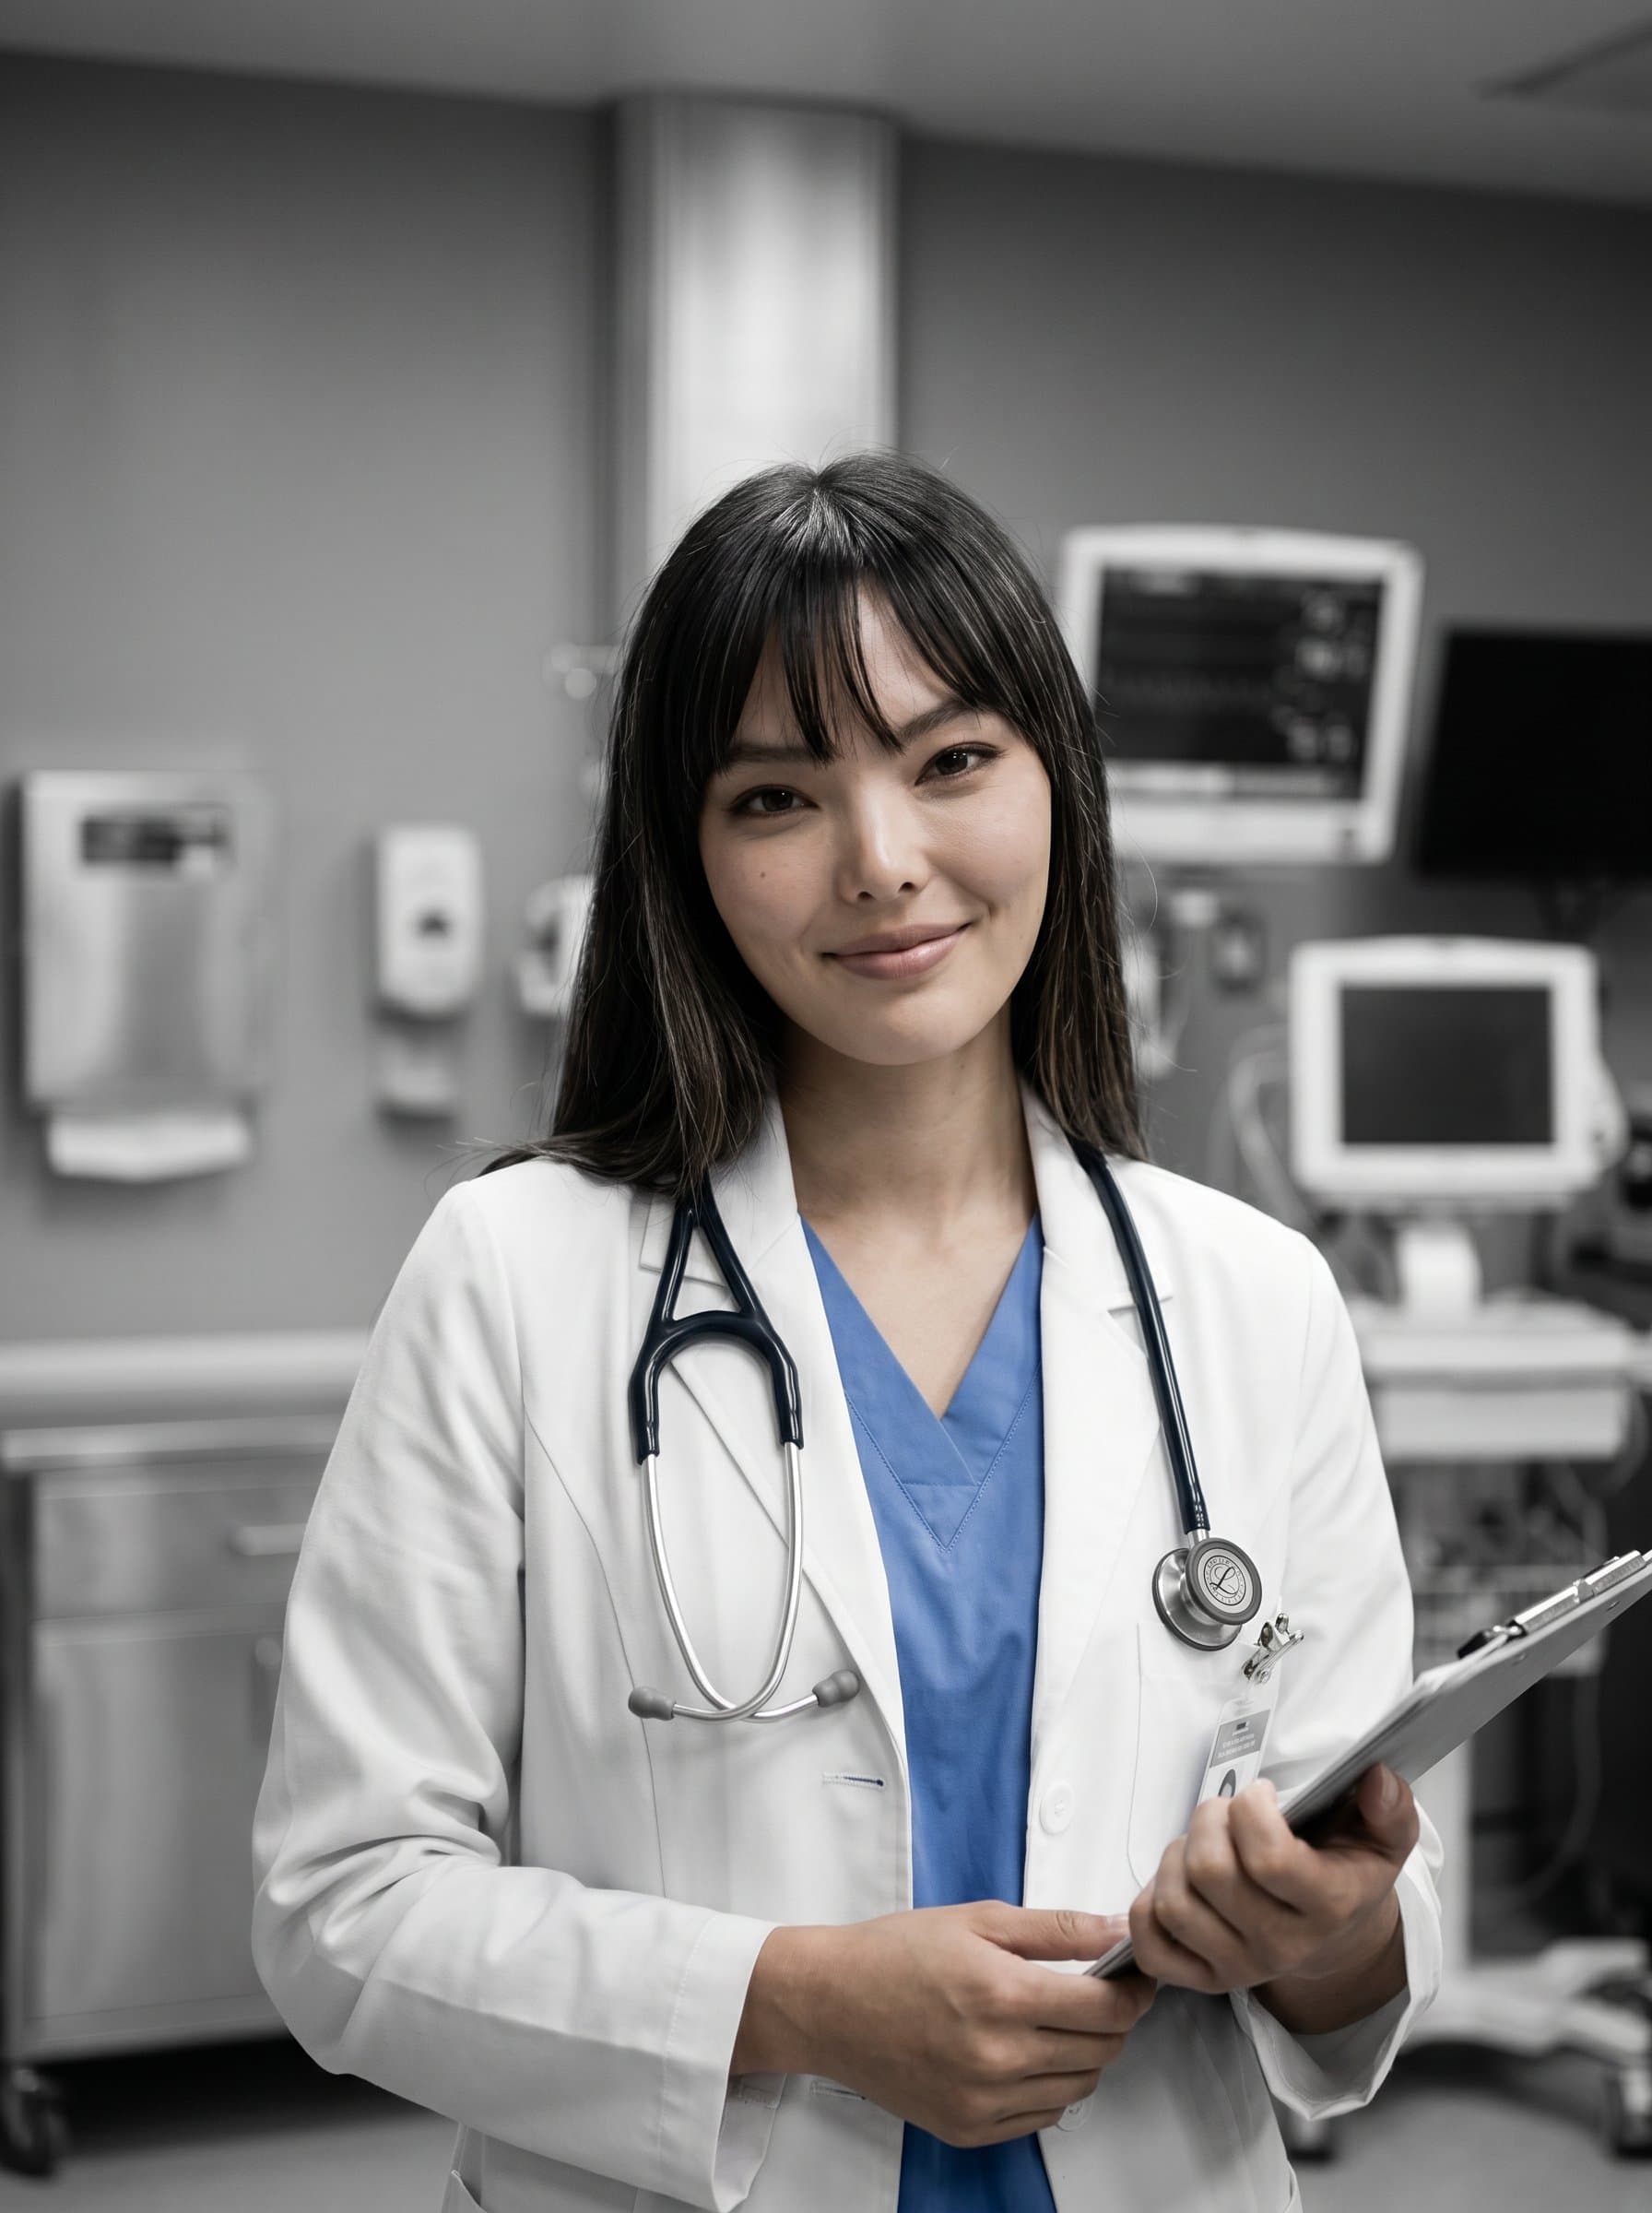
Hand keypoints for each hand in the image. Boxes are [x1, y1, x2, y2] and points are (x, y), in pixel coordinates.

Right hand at [734, 1904, 1155, 2146]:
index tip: (1135, 1978)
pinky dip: (1049, 2086)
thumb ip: (1056, 1929)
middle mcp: (997, 2057)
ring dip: (1083, 2055)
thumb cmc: (894, 1954)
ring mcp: (983, 2100)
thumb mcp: (978, 1921)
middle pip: (1100, 2051)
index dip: (1134, 1991)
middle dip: (1111, 2020)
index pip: (1107, 2010)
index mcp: (1003, 1996)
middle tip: (1094, 1993)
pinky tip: (1026, 2054)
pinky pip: (1042, 2116)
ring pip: (1078, 2088)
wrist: (829, 2003)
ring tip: (1055, 2022)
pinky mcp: (969, 2127)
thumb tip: (1115, 1929)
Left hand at [1128, 1764, 1416, 2006]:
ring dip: (1176, 1856)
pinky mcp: (1204, 1979)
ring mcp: (1239, 1967)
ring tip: (1203, 1844)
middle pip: (1210, 1871)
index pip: (1269, 1859)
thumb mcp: (1385, 1838)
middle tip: (1225, 1812)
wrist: (1335, 1939)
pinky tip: (1179, 1883)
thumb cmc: (1347, 1872)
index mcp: (1328, 1906)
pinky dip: (1147, 1908)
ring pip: (1173, 1903)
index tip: (1261, 1793)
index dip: (1250, 1810)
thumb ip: (1390, 1807)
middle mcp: (1282, 1946)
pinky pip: (1150, 1948)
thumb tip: (1376, 1780)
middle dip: (1208, 1819)